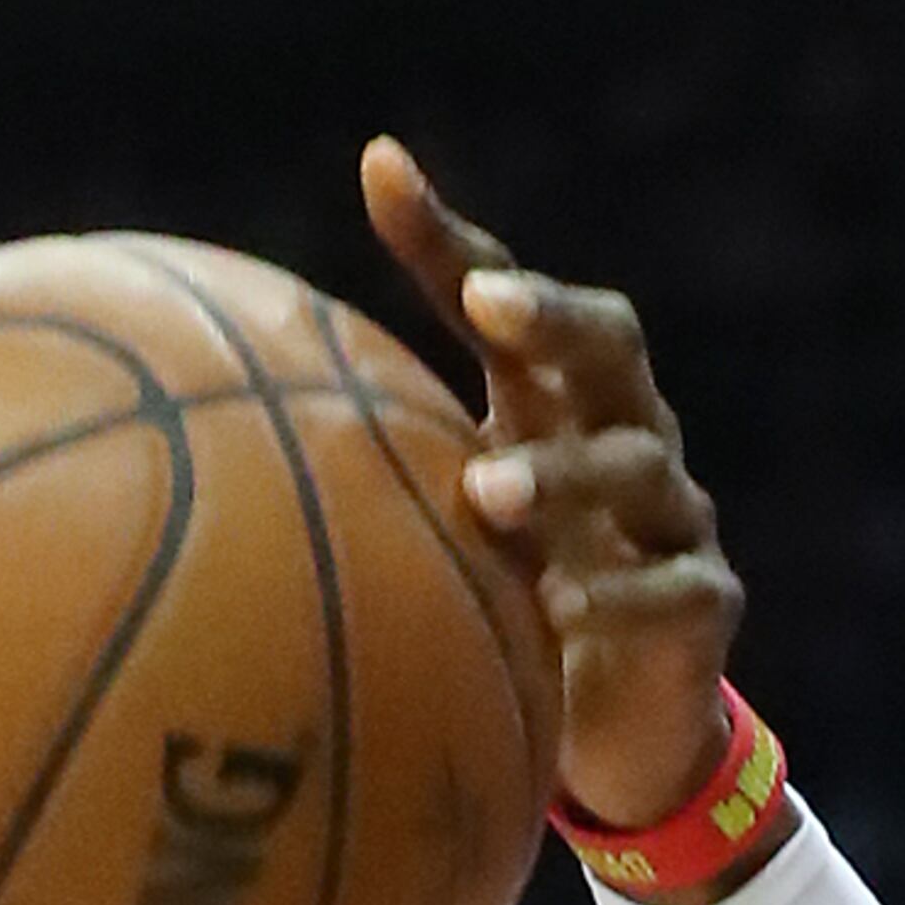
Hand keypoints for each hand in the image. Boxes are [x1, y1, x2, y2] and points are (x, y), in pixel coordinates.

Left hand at [363, 139, 758, 869]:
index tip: (382, 173)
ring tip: (491, 495)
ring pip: (633, 467)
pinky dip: (620, 593)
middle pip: (608, 345)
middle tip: (490, 307)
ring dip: (563, 473)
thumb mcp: (435, 541)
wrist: (620, 731)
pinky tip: (563, 607)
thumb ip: (358, 481)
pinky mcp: (705, 604)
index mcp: (554, 406)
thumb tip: (199, 426)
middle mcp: (626, 438)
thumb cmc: (512, 608)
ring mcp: (673, 517)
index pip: (504, 301)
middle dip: (552, 316)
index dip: (449, 238)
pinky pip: (672, 587)